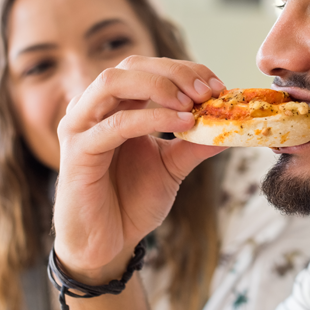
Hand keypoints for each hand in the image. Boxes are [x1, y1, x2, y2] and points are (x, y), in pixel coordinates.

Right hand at [53, 56, 225, 283]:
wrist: (108, 244)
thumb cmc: (131, 202)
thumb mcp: (172, 166)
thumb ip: (195, 143)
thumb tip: (231, 127)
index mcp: (115, 106)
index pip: (147, 68)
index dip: (184, 70)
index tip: (217, 86)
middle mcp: (93, 108)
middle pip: (131, 65)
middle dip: (174, 72)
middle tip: (208, 91)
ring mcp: (80, 126)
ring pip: (113, 82)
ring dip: (158, 85)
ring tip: (192, 103)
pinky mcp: (78, 151)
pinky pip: (116, 124)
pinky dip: (152, 118)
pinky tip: (182, 123)